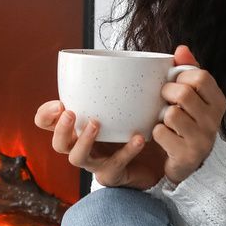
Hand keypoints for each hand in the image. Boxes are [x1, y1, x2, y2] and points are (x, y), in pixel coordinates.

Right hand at [34, 45, 225, 189]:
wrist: (163, 158)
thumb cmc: (146, 124)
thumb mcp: (145, 98)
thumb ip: (157, 76)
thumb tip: (179, 50)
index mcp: (82, 125)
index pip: (49, 121)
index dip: (46, 114)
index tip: (59, 102)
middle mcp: (84, 144)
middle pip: (58, 143)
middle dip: (60, 128)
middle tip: (72, 112)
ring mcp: (97, 162)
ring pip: (77, 159)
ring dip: (83, 141)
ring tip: (97, 124)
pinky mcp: (115, 175)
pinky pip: (114, 167)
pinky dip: (125, 152)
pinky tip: (138, 138)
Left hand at [154, 45, 225, 184]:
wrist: (187, 161)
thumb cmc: (188, 121)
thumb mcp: (194, 95)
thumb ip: (189, 70)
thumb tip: (182, 49)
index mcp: (218, 102)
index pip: (201, 76)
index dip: (182, 76)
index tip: (176, 82)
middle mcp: (214, 121)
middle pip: (184, 93)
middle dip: (167, 93)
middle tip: (165, 99)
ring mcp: (203, 140)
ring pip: (171, 114)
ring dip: (162, 115)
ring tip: (166, 119)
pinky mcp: (187, 155)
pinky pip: (161, 133)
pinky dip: (156, 132)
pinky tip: (164, 135)